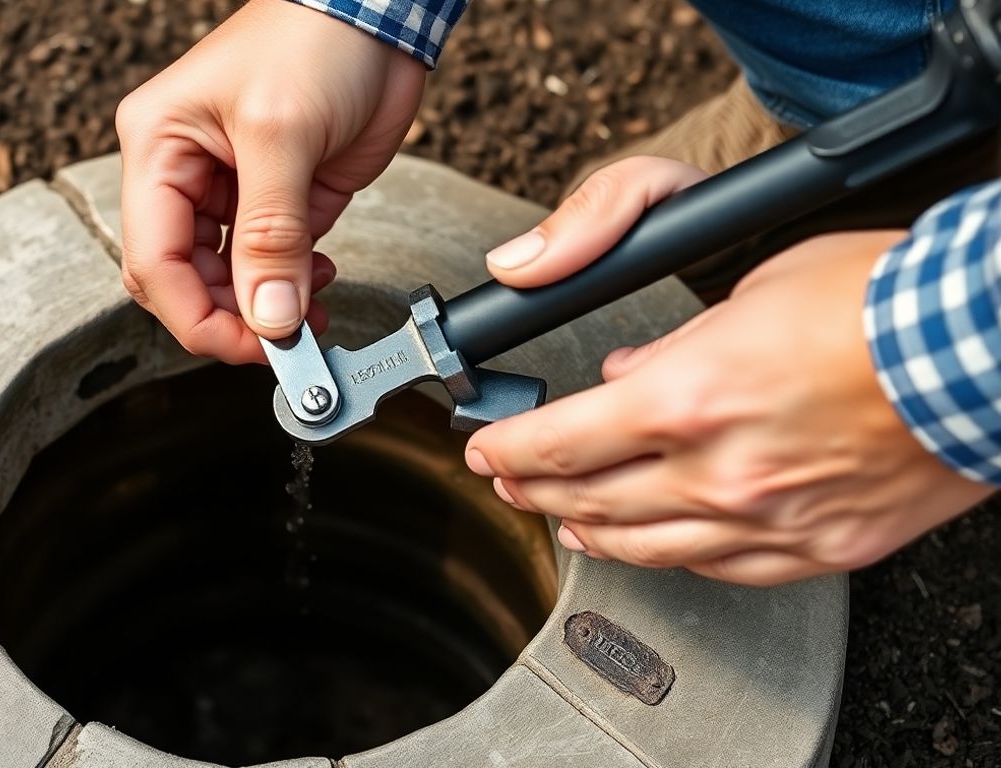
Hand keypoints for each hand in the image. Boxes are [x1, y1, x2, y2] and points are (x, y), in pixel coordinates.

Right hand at [115, 0, 425, 363]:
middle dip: (230, 317)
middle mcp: (184, 173)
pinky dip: (293, 286)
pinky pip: (271, 264)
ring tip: (310, 313)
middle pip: (182, 279)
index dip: (196, 316)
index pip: (153, 261)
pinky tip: (319, 281)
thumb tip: (270, 316)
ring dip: (265, 307)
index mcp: (158, 148)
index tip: (251, 346)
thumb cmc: (315, 39)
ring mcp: (232, 190)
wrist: (378, 12)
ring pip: (225, 279)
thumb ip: (272, 234)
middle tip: (284, 339)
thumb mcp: (284, 134)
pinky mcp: (279, 199)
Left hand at [465, 157, 992, 585]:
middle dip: (532, 491)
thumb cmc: (877, 303)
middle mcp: (718, 472)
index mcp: (687, 398)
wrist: (982, 349)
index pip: (559, 443)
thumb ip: (667, 340)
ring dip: (589, 533)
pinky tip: (652, 547)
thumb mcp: (746, 285)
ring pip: (647, 548)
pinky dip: (670, 557)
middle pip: (590, 501)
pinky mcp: (815, 548)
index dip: (507, 451)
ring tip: (563, 523)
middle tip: (508, 483)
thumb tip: (626, 375)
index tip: (483, 450)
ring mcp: (768, 519)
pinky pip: (720, 569)